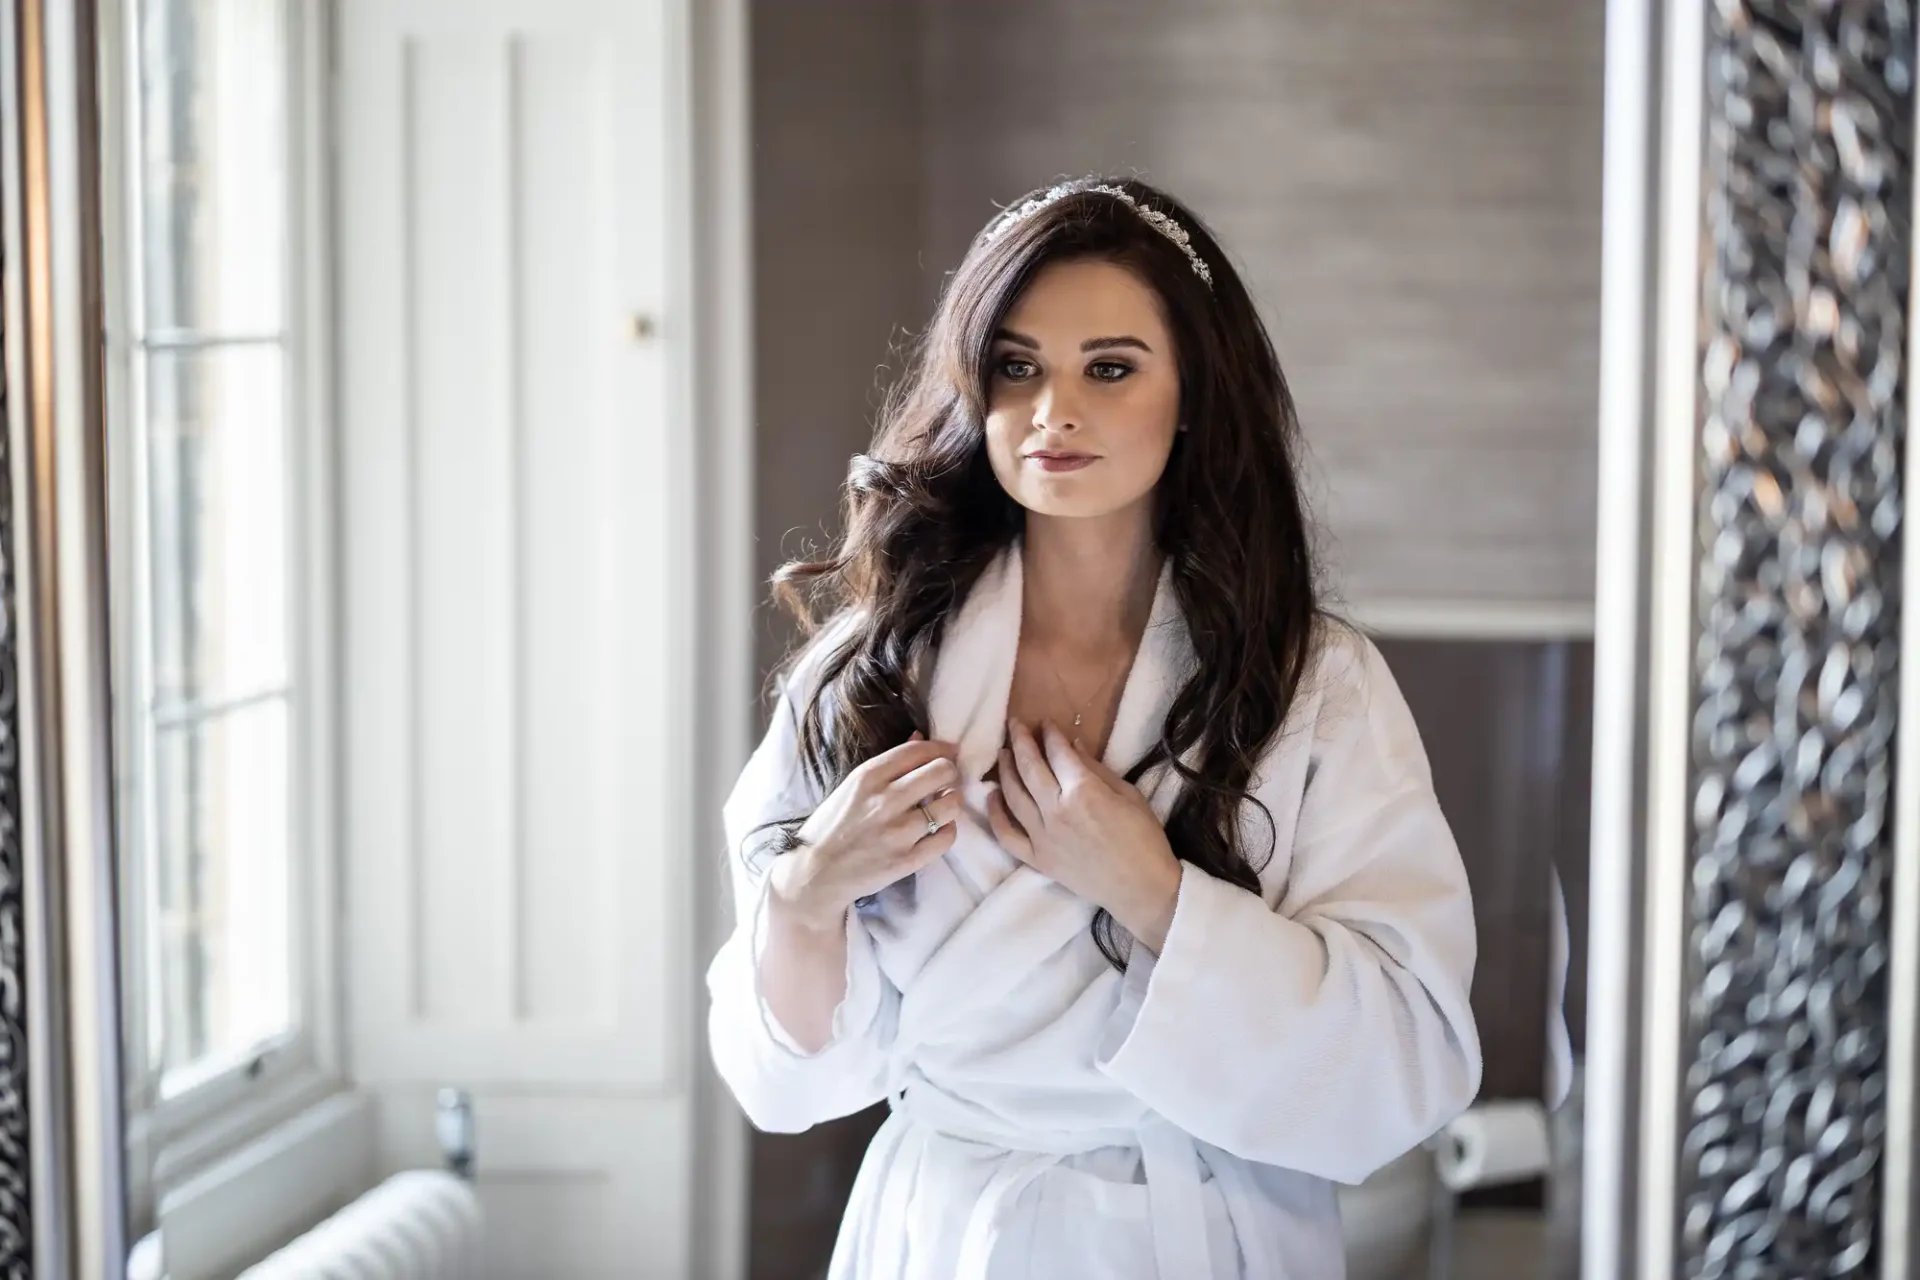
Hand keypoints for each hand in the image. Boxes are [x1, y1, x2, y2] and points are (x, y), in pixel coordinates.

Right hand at [768, 733, 962, 930]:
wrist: (815, 873)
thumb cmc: (832, 826)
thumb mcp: (852, 786)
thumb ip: (888, 763)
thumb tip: (920, 737)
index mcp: (869, 776)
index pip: (919, 750)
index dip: (941, 748)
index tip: (948, 753)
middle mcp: (886, 801)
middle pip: (941, 771)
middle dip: (950, 772)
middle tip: (946, 780)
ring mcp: (899, 832)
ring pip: (951, 804)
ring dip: (952, 801)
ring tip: (944, 805)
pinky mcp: (907, 860)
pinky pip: (946, 837)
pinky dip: (948, 830)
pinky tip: (938, 829)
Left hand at [988, 719, 1183, 952]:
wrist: (1141, 889)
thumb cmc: (1144, 840)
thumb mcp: (1129, 795)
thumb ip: (1096, 768)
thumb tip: (1072, 744)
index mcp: (1083, 791)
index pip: (1058, 752)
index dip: (1049, 733)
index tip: (1045, 722)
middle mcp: (1056, 810)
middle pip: (1029, 767)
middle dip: (1020, 740)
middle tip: (1014, 724)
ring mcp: (1042, 836)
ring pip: (1013, 795)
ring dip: (1005, 770)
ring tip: (1004, 753)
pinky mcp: (1037, 858)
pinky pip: (1007, 834)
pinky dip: (996, 814)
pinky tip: (993, 795)